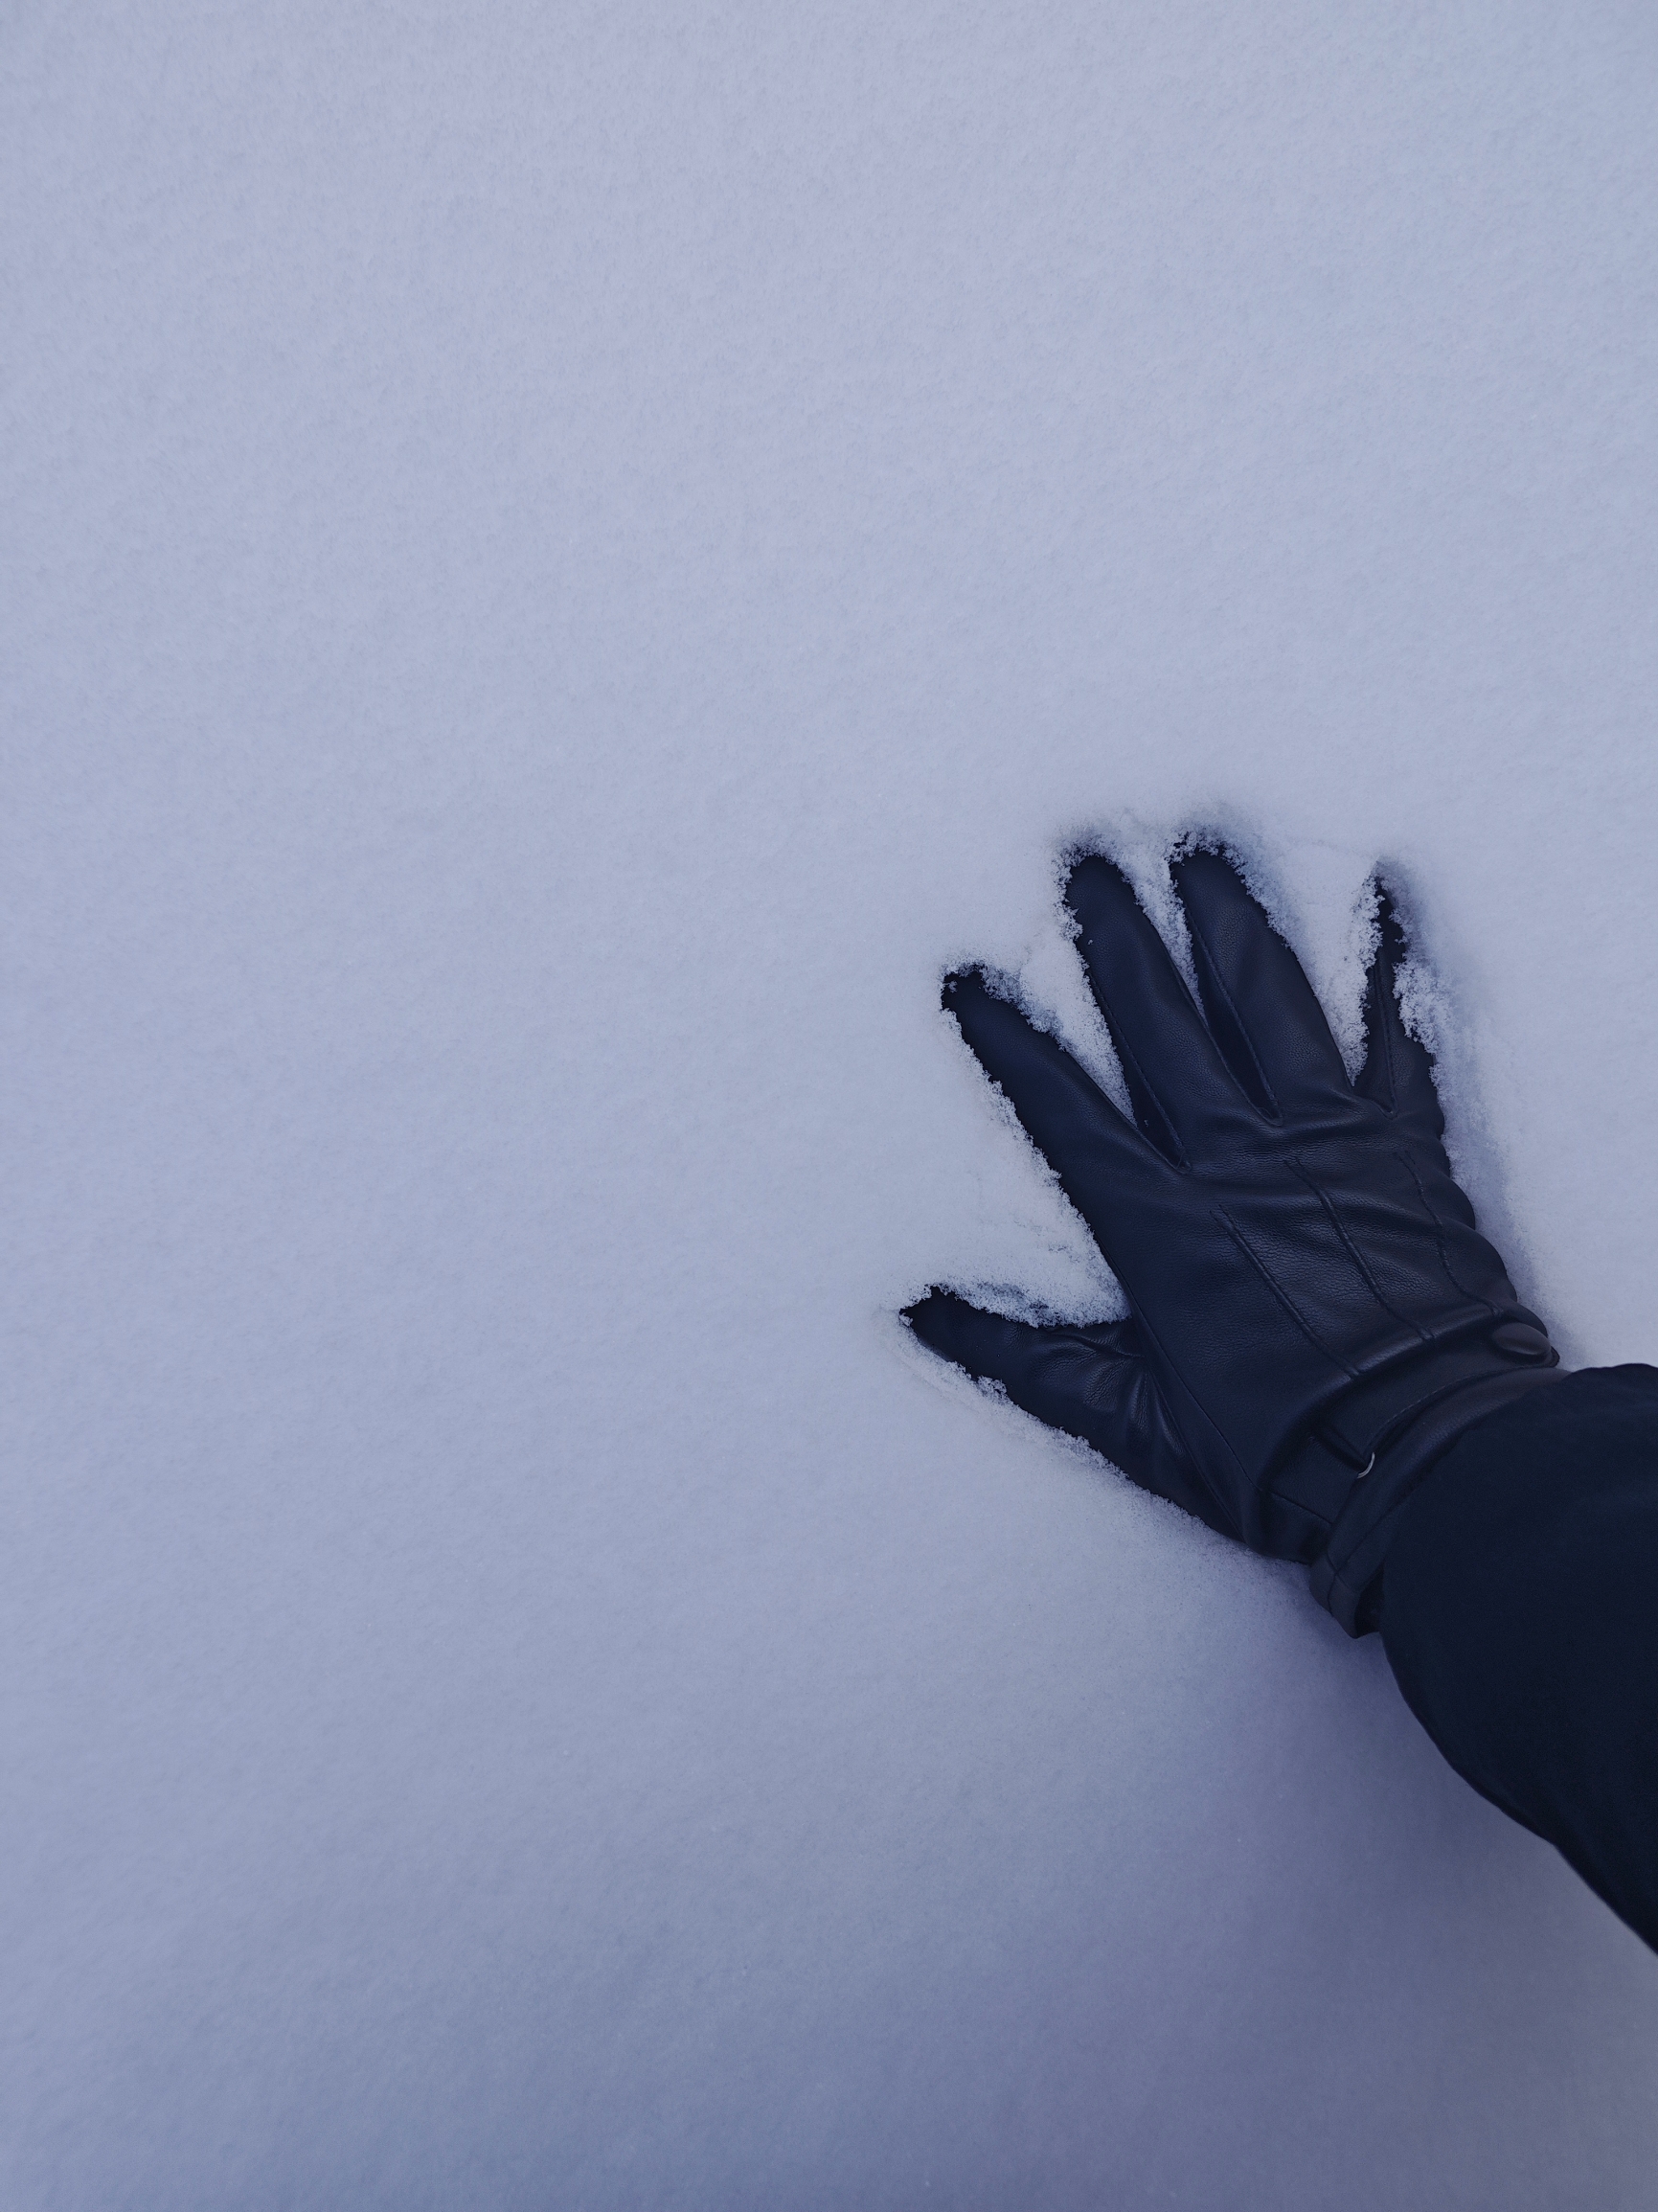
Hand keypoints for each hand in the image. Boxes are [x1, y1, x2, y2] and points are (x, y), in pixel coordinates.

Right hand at [905, 849, 1559, 1632]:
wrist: (1429, 1466)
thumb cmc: (1284, 1457)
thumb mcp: (1137, 1427)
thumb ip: (1030, 1365)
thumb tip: (925, 1318)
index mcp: (1163, 1228)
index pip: (1067, 1111)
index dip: (1013, 1042)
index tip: (968, 979)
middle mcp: (1237, 1162)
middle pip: (1163, 1024)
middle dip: (1118, 936)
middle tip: (1085, 856)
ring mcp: (1326, 1143)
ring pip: (1266, 1004)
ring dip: (1229, 921)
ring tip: (1199, 848)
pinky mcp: (1405, 1148)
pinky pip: (1397, 1038)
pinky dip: (1392, 966)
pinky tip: (1386, 895)